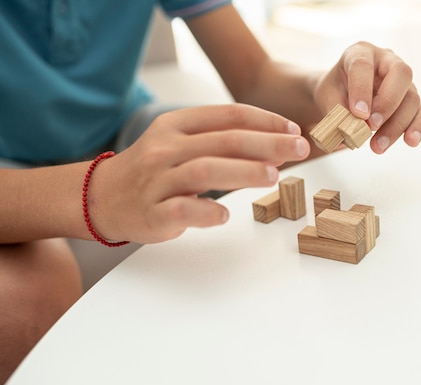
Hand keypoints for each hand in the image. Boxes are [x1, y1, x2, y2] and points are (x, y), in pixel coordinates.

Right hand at [88, 104, 309, 242]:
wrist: (101, 197)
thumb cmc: (153, 169)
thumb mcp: (180, 142)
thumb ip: (220, 141)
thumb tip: (274, 145)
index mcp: (176, 125)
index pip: (228, 115)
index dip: (266, 120)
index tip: (294, 129)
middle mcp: (166, 148)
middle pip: (224, 140)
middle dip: (268, 143)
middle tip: (300, 149)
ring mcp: (157, 180)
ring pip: (205, 170)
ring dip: (243, 171)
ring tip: (273, 175)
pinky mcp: (152, 212)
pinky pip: (182, 209)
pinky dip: (206, 211)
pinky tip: (226, 214)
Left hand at [313, 41, 420, 153]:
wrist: (341, 94)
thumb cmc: (335, 91)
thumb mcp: (327, 97)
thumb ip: (337, 111)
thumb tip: (350, 131)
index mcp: (360, 52)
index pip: (363, 65)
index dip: (361, 89)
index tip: (358, 113)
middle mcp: (387, 61)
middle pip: (401, 74)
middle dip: (387, 103)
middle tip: (371, 126)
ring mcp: (402, 80)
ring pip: (411, 98)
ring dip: (397, 125)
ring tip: (378, 146)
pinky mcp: (410, 99)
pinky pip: (420, 112)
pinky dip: (416, 128)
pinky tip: (410, 141)